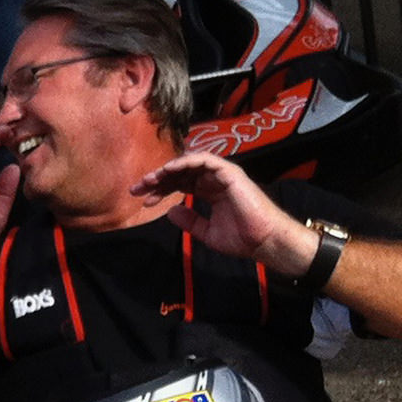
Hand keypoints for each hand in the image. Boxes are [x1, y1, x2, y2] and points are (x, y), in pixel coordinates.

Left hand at [130, 152, 312, 272]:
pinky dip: (186, 162)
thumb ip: (189, 221)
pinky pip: (204, 160)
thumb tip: (170, 211)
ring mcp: (222, 174)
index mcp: (210, 192)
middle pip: (180, 173)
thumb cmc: (242, 238)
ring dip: (168, 169)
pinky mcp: (230, 172)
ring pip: (189, 164)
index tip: (142, 199)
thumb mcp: (206, 232)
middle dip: (157, 179)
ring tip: (150, 179)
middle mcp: (214, 180)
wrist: (263, 241)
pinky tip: (169, 170)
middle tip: (137, 187)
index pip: (180, 184)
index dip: (160, 190)